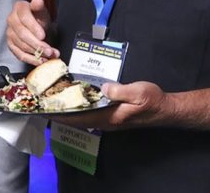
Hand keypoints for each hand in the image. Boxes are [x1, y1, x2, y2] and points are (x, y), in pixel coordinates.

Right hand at [6, 0, 58, 65]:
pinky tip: (41, 60)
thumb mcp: (41, 11)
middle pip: (22, 34)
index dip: (33, 27)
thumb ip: (39, 7)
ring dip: (37, 53)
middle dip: (37, 44)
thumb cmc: (38, 18)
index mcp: (19, 8)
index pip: (24, 17)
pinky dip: (31, 59)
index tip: (43, 36)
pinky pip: (19, 55)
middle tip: (50, 51)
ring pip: (22, 45)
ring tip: (49, 55)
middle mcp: (11, 20)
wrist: (36, 27)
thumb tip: (37, 2)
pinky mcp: (11, 45)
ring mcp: (10, 33)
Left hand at [54, 81, 169, 130]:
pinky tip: (72, 98)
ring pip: (84, 116)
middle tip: (44, 103)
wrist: (166, 109)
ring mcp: (109, 119)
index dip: (64, 115)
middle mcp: (107, 120)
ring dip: (69, 110)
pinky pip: (90, 112)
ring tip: (53, 100)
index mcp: (111, 117)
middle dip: (61, 112)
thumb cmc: (152, 101)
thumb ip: (120, 91)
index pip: (82, 118)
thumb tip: (103, 88)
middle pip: (79, 118)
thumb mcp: (138, 93)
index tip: (47, 111)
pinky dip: (78, 107)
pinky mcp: (112, 114)